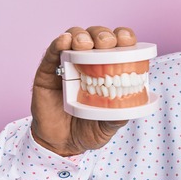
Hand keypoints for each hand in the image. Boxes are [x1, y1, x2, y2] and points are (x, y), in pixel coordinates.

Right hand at [30, 26, 136, 155]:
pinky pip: (51, 53)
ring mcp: (67, 64)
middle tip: (107, 44)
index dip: (124, 36)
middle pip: (97, 35)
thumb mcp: (109, 124)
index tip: (127, 40)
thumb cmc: (88, 129)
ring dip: (82, 36)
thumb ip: (119, 114)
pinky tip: (64, 41)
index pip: (118, 44)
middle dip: (103, 35)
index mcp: (108, 69)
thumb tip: (133, 104)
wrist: (62, 145)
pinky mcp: (47, 72)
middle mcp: (88, 62)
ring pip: (75, 37)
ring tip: (85, 44)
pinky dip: (58, 43)